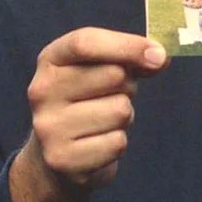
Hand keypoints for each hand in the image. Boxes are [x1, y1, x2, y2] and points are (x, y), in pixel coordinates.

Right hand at [10, 27, 167, 201]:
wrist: (57, 155)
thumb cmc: (87, 101)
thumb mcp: (102, 69)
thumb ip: (130, 58)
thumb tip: (160, 57)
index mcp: (50, 60)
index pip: (85, 42)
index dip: (126, 45)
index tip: (159, 55)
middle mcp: (42, 91)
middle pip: (113, 75)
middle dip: (127, 86)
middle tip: (111, 96)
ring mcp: (49, 127)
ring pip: (120, 111)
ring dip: (124, 117)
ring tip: (103, 121)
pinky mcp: (62, 159)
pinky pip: (117, 142)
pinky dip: (117, 143)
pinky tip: (98, 143)